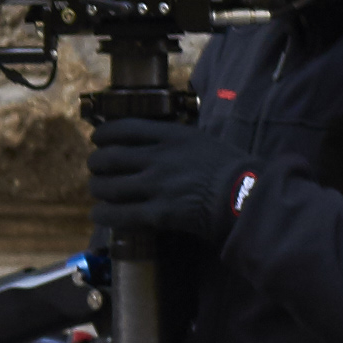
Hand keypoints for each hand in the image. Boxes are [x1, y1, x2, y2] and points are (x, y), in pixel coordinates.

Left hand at [87, 113, 247, 250]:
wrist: (247, 197)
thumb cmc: (231, 170)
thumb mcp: (203, 141)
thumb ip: (175, 140)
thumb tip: (152, 143)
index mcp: (172, 136)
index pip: (124, 129)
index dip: (104, 135)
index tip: (97, 139)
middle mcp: (159, 158)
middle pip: (109, 158)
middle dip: (96, 164)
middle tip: (95, 169)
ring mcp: (157, 186)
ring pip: (109, 186)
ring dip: (97, 188)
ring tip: (98, 190)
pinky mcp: (158, 213)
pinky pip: (119, 214)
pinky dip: (104, 214)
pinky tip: (100, 214)